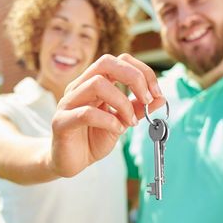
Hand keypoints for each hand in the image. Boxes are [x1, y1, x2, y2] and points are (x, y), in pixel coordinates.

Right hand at [50, 53, 164, 176]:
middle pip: (106, 63)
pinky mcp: (61, 121)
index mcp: (94, 82)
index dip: (142, 72)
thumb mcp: (121, 122)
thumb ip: (137, 109)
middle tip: (147, 99)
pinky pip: (86, 113)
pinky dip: (108, 120)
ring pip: (97, 84)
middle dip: (134, 77)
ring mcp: (68, 102)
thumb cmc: (92, 139)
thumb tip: (160, 98)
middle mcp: (79, 87)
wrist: (71, 161)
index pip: (119, 61)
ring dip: (122, 102)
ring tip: (130, 121)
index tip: (156, 92)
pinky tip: (116, 130)